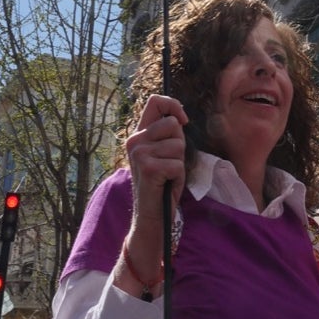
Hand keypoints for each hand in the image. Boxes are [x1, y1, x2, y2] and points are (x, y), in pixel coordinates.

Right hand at [119, 95, 187, 291]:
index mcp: (138, 134)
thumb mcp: (163, 153)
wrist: (152, 216)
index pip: (155, 101)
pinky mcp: (147, 168)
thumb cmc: (162, 184)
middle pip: (173, 125)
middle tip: (170, 163)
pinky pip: (177, 164)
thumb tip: (179, 116)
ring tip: (168, 175)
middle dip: (179, 145)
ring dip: (179, 163)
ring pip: (178, 145)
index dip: (174, 105)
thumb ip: (167, 134)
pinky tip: (167, 184)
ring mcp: (139, 154)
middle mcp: (135, 140)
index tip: (183, 120)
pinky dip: (178, 177)